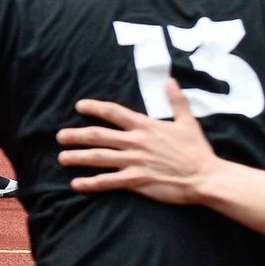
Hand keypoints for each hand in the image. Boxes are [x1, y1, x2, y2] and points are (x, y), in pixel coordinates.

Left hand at [56, 80, 217, 203]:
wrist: (205, 177)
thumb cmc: (197, 150)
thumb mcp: (188, 121)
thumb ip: (177, 101)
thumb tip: (171, 81)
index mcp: (145, 126)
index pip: (114, 112)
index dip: (95, 108)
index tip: (79, 106)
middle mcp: (136, 142)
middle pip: (99, 135)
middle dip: (76, 135)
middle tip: (59, 136)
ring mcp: (135, 161)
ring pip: (99, 158)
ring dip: (78, 157)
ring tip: (62, 158)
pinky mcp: (137, 180)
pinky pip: (109, 181)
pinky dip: (91, 183)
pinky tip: (77, 184)